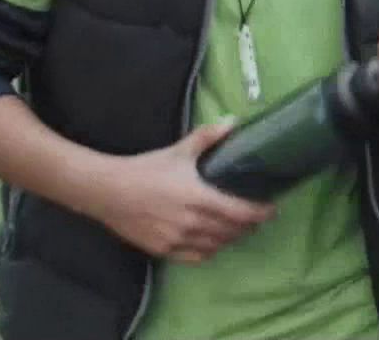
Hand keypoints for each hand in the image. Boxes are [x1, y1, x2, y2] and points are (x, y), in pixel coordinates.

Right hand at [82, 122, 276, 264]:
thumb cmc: (146, 169)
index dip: (260, 213)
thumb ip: (208, 137)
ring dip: (230, 239)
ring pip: (215, 246)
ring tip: (236, 229)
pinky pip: (195, 257)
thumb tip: (232, 122)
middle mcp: (191, 223)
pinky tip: (212, 243)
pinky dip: (209, 251)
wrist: (108, 191)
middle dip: (248, 226)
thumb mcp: (179, 151)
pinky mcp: (163, 250)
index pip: (240, 212)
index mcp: (198, 198)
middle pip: (232, 232)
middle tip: (256, 218)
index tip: (271, 209)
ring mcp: (177, 239)